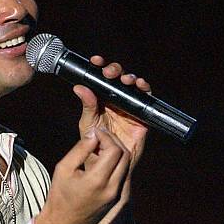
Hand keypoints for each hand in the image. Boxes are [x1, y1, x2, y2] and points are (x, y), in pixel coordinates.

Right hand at [35, 128, 129, 223]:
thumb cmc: (59, 196)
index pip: (114, 150)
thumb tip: (94, 134)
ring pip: (126, 165)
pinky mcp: (117, 198)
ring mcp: (116, 195)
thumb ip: (80, 149)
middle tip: (100, 137)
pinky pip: (122, 175)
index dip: (106, 137)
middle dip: (114, 142)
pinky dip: (116, 164)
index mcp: (97, 180)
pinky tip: (101, 161)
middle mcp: (111, 188)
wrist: (63, 223)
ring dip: (116, 152)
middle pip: (125, 155)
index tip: (95, 133)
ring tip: (100, 148)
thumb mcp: (64, 168)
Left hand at [73, 56, 150, 172]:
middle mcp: (116, 99)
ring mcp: (129, 106)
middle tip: (110, 72)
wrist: (108, 163)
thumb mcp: (88, 123)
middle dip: (115, 70)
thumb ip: (87, 106)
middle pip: (118, 77)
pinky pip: (145, 99)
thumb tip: (79, 87)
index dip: (100, 65)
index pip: (101, 77)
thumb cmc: (95, 143)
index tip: (96, 60)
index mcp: (101, 98)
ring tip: (126, 80)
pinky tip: (140, 86)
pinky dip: (145, 90)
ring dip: (130, 78)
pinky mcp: (141, 115)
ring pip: (133, 85)